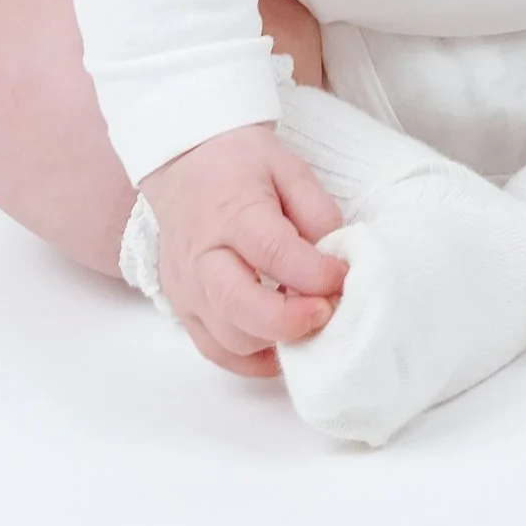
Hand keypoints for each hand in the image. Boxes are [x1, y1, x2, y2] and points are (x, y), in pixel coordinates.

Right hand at [138, 123, 346, 380]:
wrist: (185, 164)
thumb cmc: (241, 166)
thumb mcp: (289, 169)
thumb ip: (317, 212)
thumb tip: (336, 260)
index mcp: (233, 212)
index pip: (273, 251)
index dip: (315, 272)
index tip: (341, 275)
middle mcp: (203, 256)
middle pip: (239, 305)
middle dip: (291, 320)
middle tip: (326, 312)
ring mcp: (188, 288)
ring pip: (228, 338)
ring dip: (274, 341)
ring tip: (305, 322)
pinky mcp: (183, 309)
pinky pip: (215, 351)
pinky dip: (251, 361)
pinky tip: (280, 347)